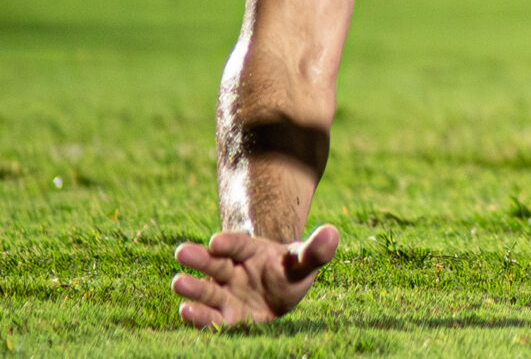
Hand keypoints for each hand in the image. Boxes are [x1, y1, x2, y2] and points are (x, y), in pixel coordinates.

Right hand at [170, 226, 337, 326]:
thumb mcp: (303, 261)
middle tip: (182, 251)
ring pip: (208, 289)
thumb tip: (333, 232)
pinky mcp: (224, 317)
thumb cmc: (289, 272)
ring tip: (178, 282)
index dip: (229, 241)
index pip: (239, 244)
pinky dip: (199, 316)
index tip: (216, 240)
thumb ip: (315, 250)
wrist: (279, 293)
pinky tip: (185, 312)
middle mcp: (232, 271)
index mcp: (251, 252)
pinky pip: (211, 317)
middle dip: (200, 258)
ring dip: (194, 287)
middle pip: (215, 263)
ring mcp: (225, 294)